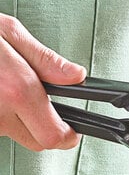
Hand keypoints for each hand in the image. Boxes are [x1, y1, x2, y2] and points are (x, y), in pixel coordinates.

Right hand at [0, 14, 85, 150]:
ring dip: (16, 118)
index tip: (72, 128)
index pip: (54, 136)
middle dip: (46, 129)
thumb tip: (75, 76)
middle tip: (44, 108)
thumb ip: (45, 60)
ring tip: (5, 86)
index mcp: (16, 90)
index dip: (68, 134)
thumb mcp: (6, 32)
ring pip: (12, 134)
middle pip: (36, 143)